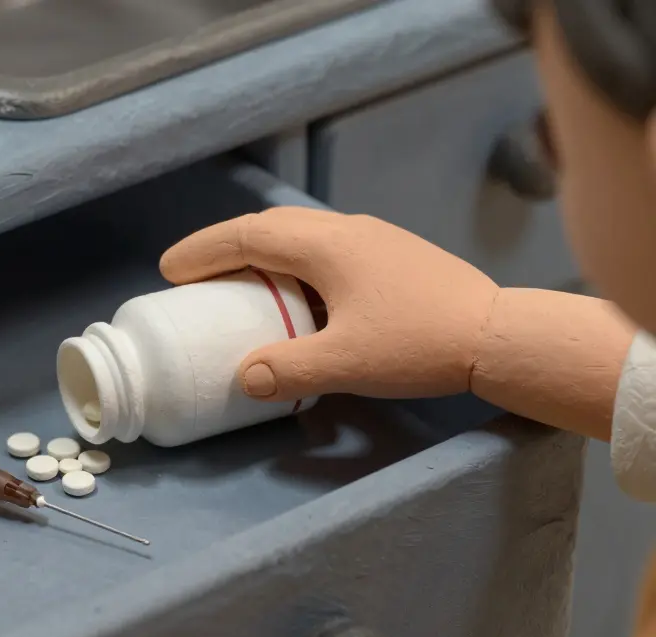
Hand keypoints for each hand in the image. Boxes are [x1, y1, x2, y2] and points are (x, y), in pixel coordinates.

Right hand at [159, 207, 498, 401]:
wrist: (498, 335)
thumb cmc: (419, 343)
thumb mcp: (346, 364)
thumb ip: (287, 370)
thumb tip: (243, 377)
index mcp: (327, 247)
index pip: (248, 236)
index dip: (203, 252)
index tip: (170, 271)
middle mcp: (346, 230)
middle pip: (270, 226)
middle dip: (224, 246)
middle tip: (192, 274)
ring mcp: (372, 238)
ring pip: (299, 233)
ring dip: (259, 251)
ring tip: (236, 281)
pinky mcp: (391, 254)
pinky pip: (322, 246)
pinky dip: (290, 261)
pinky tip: (295, 292)